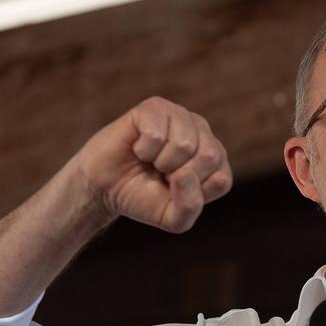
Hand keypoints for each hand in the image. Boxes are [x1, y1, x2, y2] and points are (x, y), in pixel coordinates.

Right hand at [74, 97, 232, 232]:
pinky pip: (157, 134)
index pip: (221, 180)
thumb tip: (186, 174)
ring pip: (185, 144)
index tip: (173, 190)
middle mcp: (202, 132)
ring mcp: (180, 116)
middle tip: (161, 174)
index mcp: (216, 159)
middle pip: (209, 157)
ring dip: (160, 162)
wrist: (104, 187)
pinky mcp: (154, 107)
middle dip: (178, 176)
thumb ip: (189, 207)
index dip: (191, 194)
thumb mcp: (172, 218)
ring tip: (151, 160)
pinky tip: (138, 148)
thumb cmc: (143, 198)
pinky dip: (143, 150)